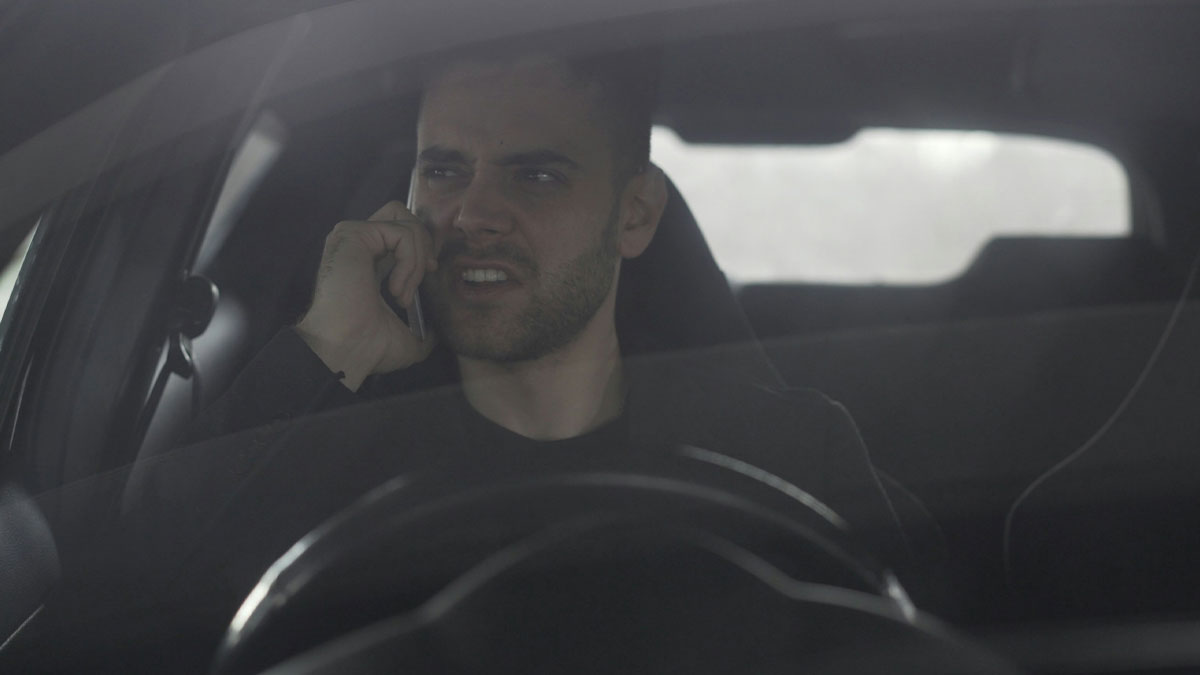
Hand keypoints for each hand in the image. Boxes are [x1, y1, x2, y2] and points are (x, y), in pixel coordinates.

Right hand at [295, 201, 436, 390]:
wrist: (347, 350)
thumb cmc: (370, 347)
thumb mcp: (407, 336)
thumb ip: (423, 325)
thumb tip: (438, 330)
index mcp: (367, 260)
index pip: (401, 234)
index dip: (423, 247)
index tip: (430, 274)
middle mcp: (358, 243)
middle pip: (403, 215)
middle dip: (424, 242)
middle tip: (426, 273)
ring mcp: (353, 236)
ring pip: (406, 225)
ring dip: (417, 260)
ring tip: (402, 294)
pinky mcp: (353, 234)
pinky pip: (402, 233)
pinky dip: (410, 261)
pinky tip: (396, 289)